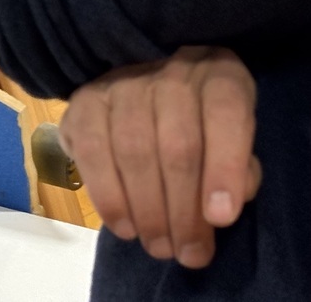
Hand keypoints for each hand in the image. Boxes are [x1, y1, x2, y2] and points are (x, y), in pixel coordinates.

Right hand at [60, 46, 259, 269]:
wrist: (142, 88)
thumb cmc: (200, 124)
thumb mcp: (232, 138)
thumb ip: (237, 168)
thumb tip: (220, 207)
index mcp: (217, 74)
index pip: (225, 113)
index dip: (224, 168)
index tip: (221, 219)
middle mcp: (168, 69)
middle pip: (178, 144)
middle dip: (184, 210)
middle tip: (188, 253)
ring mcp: (120, 81)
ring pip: (134, 151)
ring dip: (148, 211)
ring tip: (160, 246)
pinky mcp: (84, 100)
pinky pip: (91, 151)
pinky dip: (108, 196)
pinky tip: (125, 226)